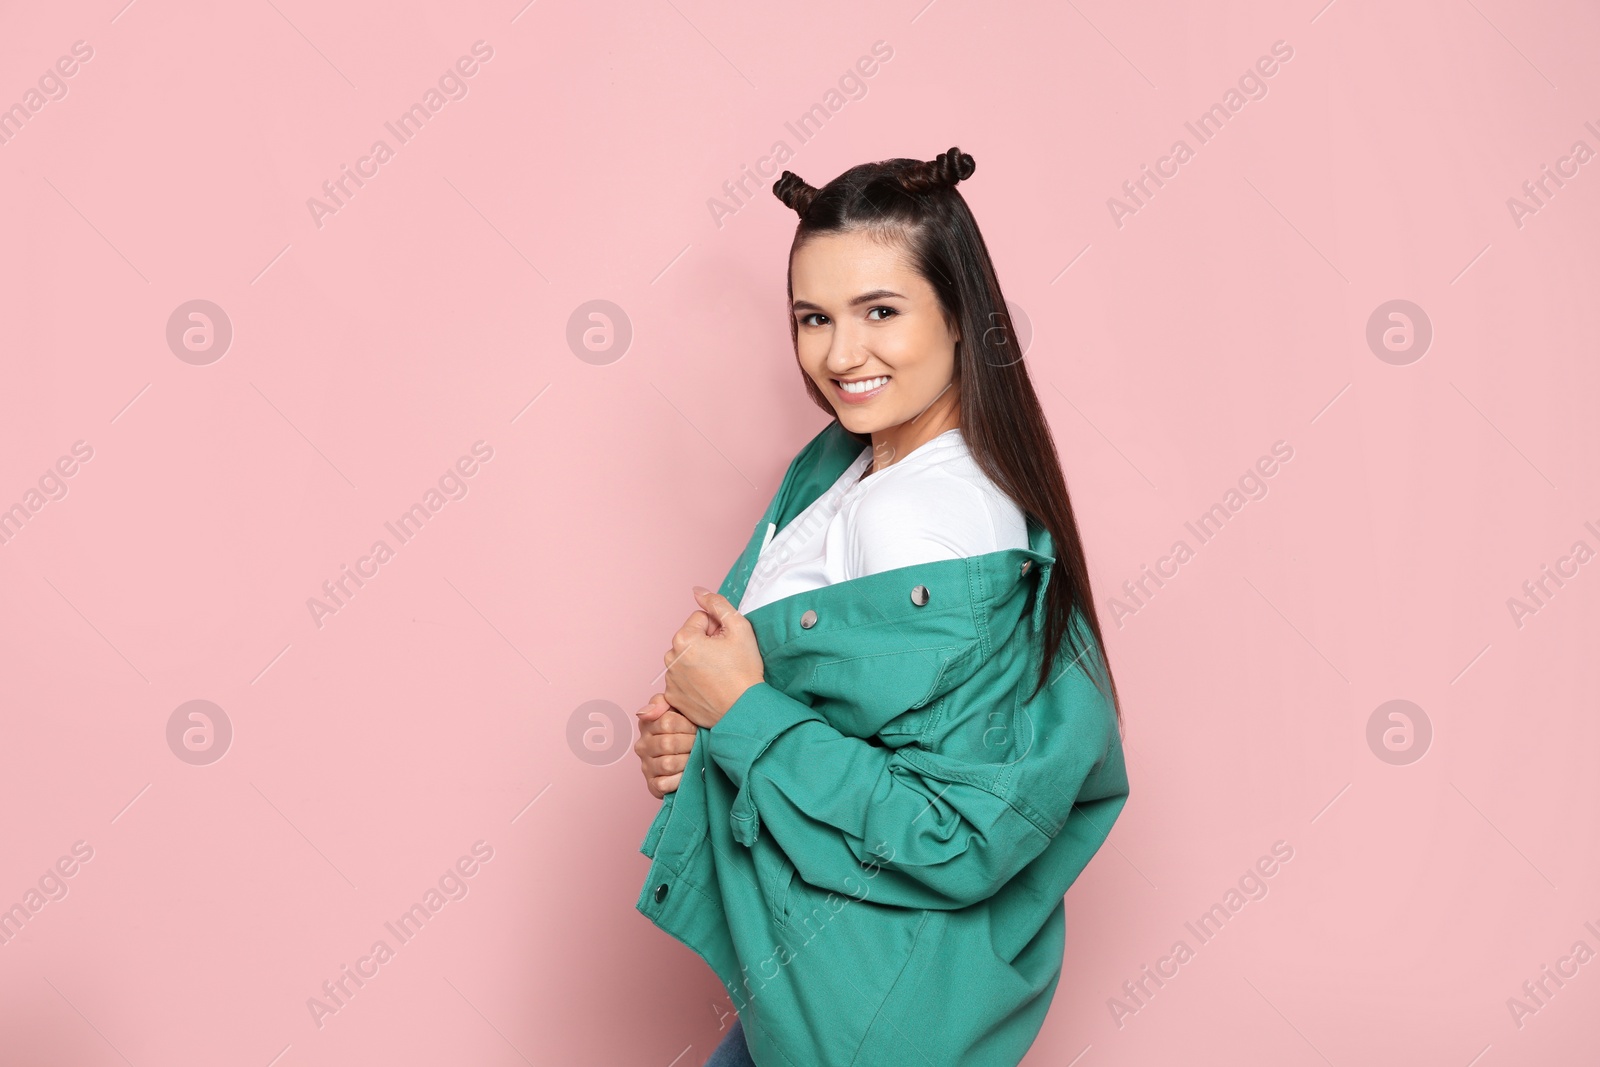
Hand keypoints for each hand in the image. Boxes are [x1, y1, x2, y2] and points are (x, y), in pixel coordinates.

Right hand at [634, 692, 695, 798]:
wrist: (694, 757)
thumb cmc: (686, 730)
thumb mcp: (675, 708)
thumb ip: (660, 702)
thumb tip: (644, 713)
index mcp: (647, 725)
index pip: (667, 722)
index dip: (687, 725)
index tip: (697, 727)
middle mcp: (643, 746)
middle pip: (668, 743)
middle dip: (689, 743)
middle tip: (699, 743)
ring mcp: (647, 766)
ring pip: (667, 764)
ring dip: (687, 761)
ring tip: (696, 757)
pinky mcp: (652, 784)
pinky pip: (664, 784)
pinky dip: (679, 780)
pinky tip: (687, 774)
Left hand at [662, 586, 764, 730]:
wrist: (744, 710)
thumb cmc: (744, 670)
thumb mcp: (739, 627)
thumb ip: (716, 603)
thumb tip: (697, 591)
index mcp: (683, 638)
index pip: (700, 619)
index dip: (718, 629)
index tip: (727, 645)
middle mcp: (670, 658)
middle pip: (690, 638)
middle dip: (705, 644)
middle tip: (724, 661)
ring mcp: (670, 680)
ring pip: (686, 658)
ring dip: (698, 661)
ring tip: (718, 675)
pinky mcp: (672, 698)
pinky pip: (682, 679)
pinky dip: (693, 681)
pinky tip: (709, 688)